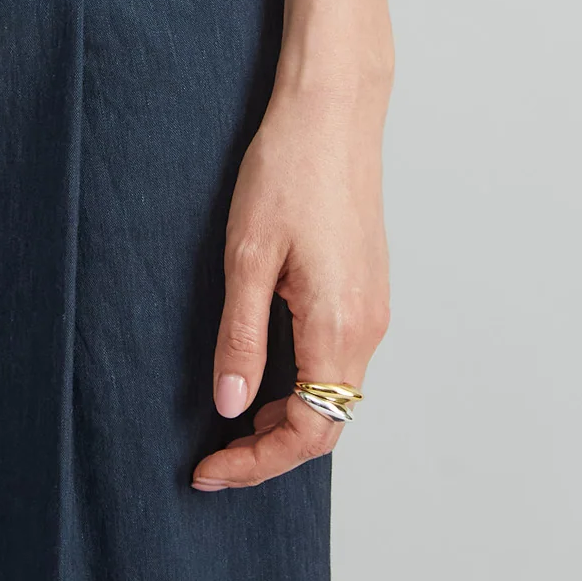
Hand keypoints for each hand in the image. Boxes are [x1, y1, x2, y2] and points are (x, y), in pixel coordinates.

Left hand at [192, 0, 391, 493]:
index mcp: (339, 326)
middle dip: (271, 448)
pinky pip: (341, 359)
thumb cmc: (286, 171)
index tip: (208, 471)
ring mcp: (373, 307)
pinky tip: (264, 366)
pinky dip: (305, 382)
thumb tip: (231, 408)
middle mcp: (368, 327)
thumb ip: (241, 337)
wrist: (333, 109)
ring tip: (232, 415)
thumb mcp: (248, 256)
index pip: (308, 431)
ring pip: (337, 393)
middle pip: (329, 423)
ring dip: (289, 415)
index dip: (256, 461)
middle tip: (215, 455)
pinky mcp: (368, 287)